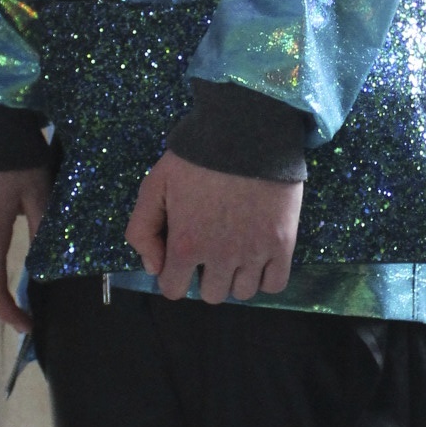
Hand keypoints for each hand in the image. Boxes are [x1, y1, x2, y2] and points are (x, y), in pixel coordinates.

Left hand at [126, 153, 300, 304]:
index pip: (174, 290)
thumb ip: (141, 230)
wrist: (248, 131)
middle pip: (211, 295)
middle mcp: (221, 256)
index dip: (174, 275)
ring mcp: (255, 252)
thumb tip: (153, 267)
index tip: (181, 258)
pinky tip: (258, 256)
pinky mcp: (283, 244)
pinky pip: (275, 285)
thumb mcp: (154, 186)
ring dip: (236, 277)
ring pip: (243, 293)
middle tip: (210, 248)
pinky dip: (266, 276)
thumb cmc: (197, 157)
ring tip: (236, 250)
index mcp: (187, 244)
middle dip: (206, 276)